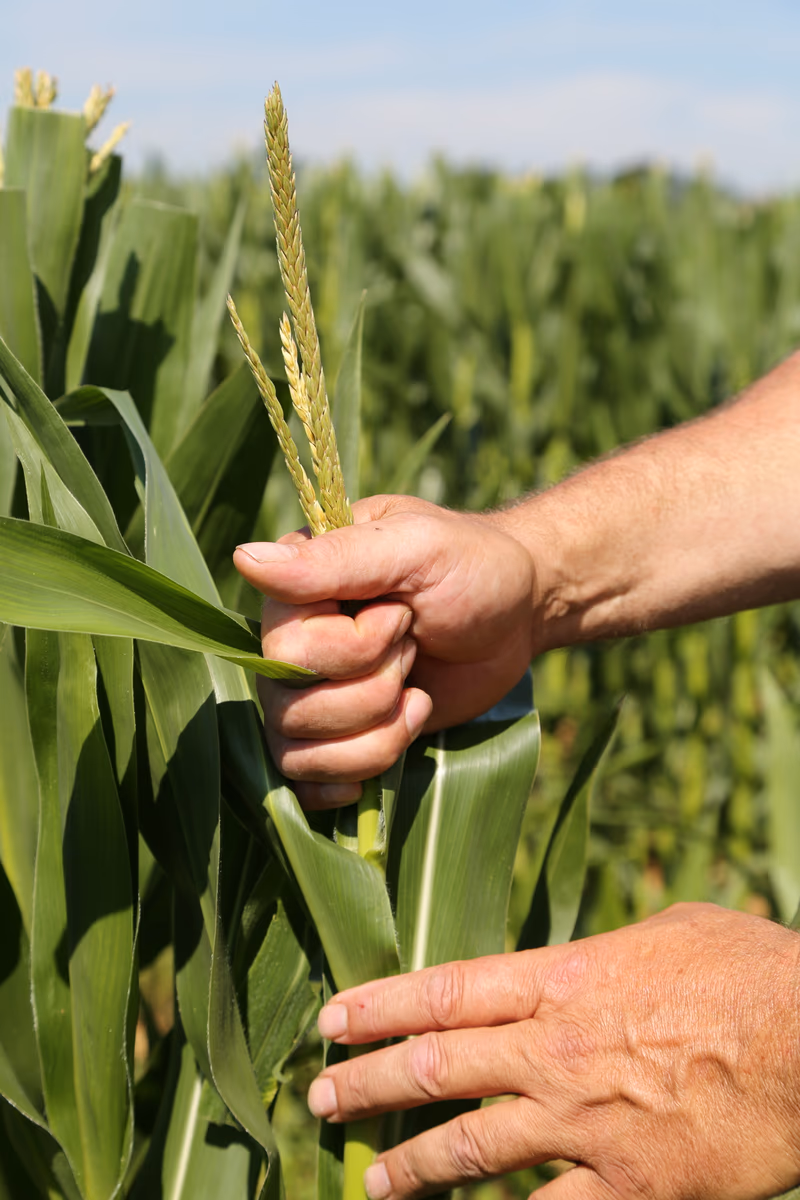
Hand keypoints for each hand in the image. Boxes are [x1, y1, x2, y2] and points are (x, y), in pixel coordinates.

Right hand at [233, 495, 536, 807]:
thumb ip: (335, 558)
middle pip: (289, 708)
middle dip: (375, 692)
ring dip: (378, 736)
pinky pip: (307, 783)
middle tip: (415, 648)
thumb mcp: (414, 547)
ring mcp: (311, 695)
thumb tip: (243, 559)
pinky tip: (396, 742)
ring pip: (297, 753)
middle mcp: (289, 645)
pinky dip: (355, 776)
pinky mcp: (337, 737)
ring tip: (416, 695)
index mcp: (297, 590)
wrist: (517, 614)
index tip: (402, 614)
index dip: (355, 648)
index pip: (286, 651)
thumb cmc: (471, 567)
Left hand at [307, 904, 799, 1199]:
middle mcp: (556, 1050)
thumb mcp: (669, 929)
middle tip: (320, 1095)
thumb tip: (578, 966)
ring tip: (369, 1178)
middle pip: (438, 1067)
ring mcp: (586, 1122)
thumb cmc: (749, 970)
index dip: (380, 1005)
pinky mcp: (629, 1187)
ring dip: (410, 1165)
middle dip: (370, 1082)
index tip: (333, 1019)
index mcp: (564, 979)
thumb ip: (605, 953)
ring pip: (471, 1149)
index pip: (445, 989)